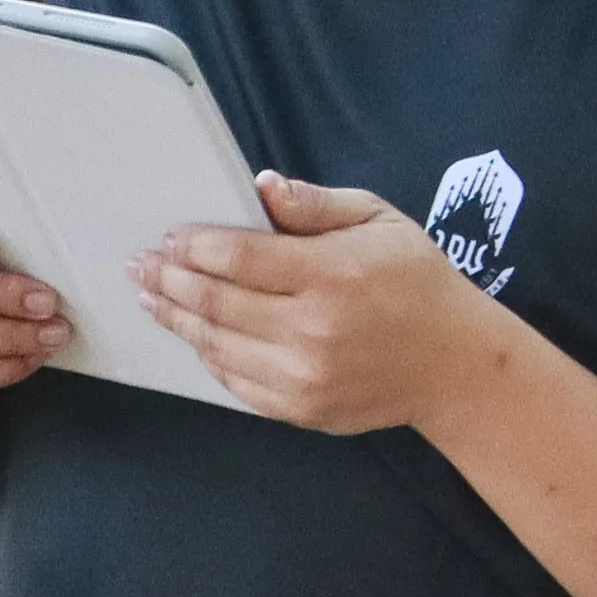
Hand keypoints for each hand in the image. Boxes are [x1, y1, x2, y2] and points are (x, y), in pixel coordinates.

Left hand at [134, 174, 496, 435]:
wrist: (456, 366)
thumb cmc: (418, 283)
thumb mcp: (381, 222)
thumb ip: (317, 205)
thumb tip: (260, 187)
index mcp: (332, 275)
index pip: (238, 256)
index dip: (194, 245)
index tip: (170, 237)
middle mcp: (312, 330)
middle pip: (216, 302)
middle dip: (169, 280)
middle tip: (140, 265)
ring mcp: (303, 376)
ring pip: (216, 345)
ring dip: (177, 318)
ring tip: (152, 298)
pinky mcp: (300, 409)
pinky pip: (235, 382)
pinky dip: (209, 355)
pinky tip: (196, 334)